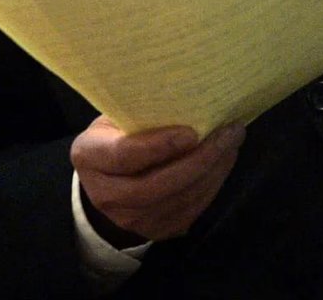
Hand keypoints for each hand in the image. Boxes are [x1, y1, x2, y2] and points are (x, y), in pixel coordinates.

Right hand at [71, 117, 244, 241]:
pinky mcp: (154, 230)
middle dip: (199, 160)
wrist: (107, 179)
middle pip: (155, 186)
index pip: (124, 156)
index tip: (192, 132)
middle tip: (229, 134)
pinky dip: (212, 186)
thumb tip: (190, 92)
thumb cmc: (117, 133)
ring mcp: (128, 219)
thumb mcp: (116, 116)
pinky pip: (189, 211)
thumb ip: (141, 110)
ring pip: (177, 201)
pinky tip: (224, 162)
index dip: (159, 146)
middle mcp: (104, 194)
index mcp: (89, 156)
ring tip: (232, 143)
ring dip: (212, 172)